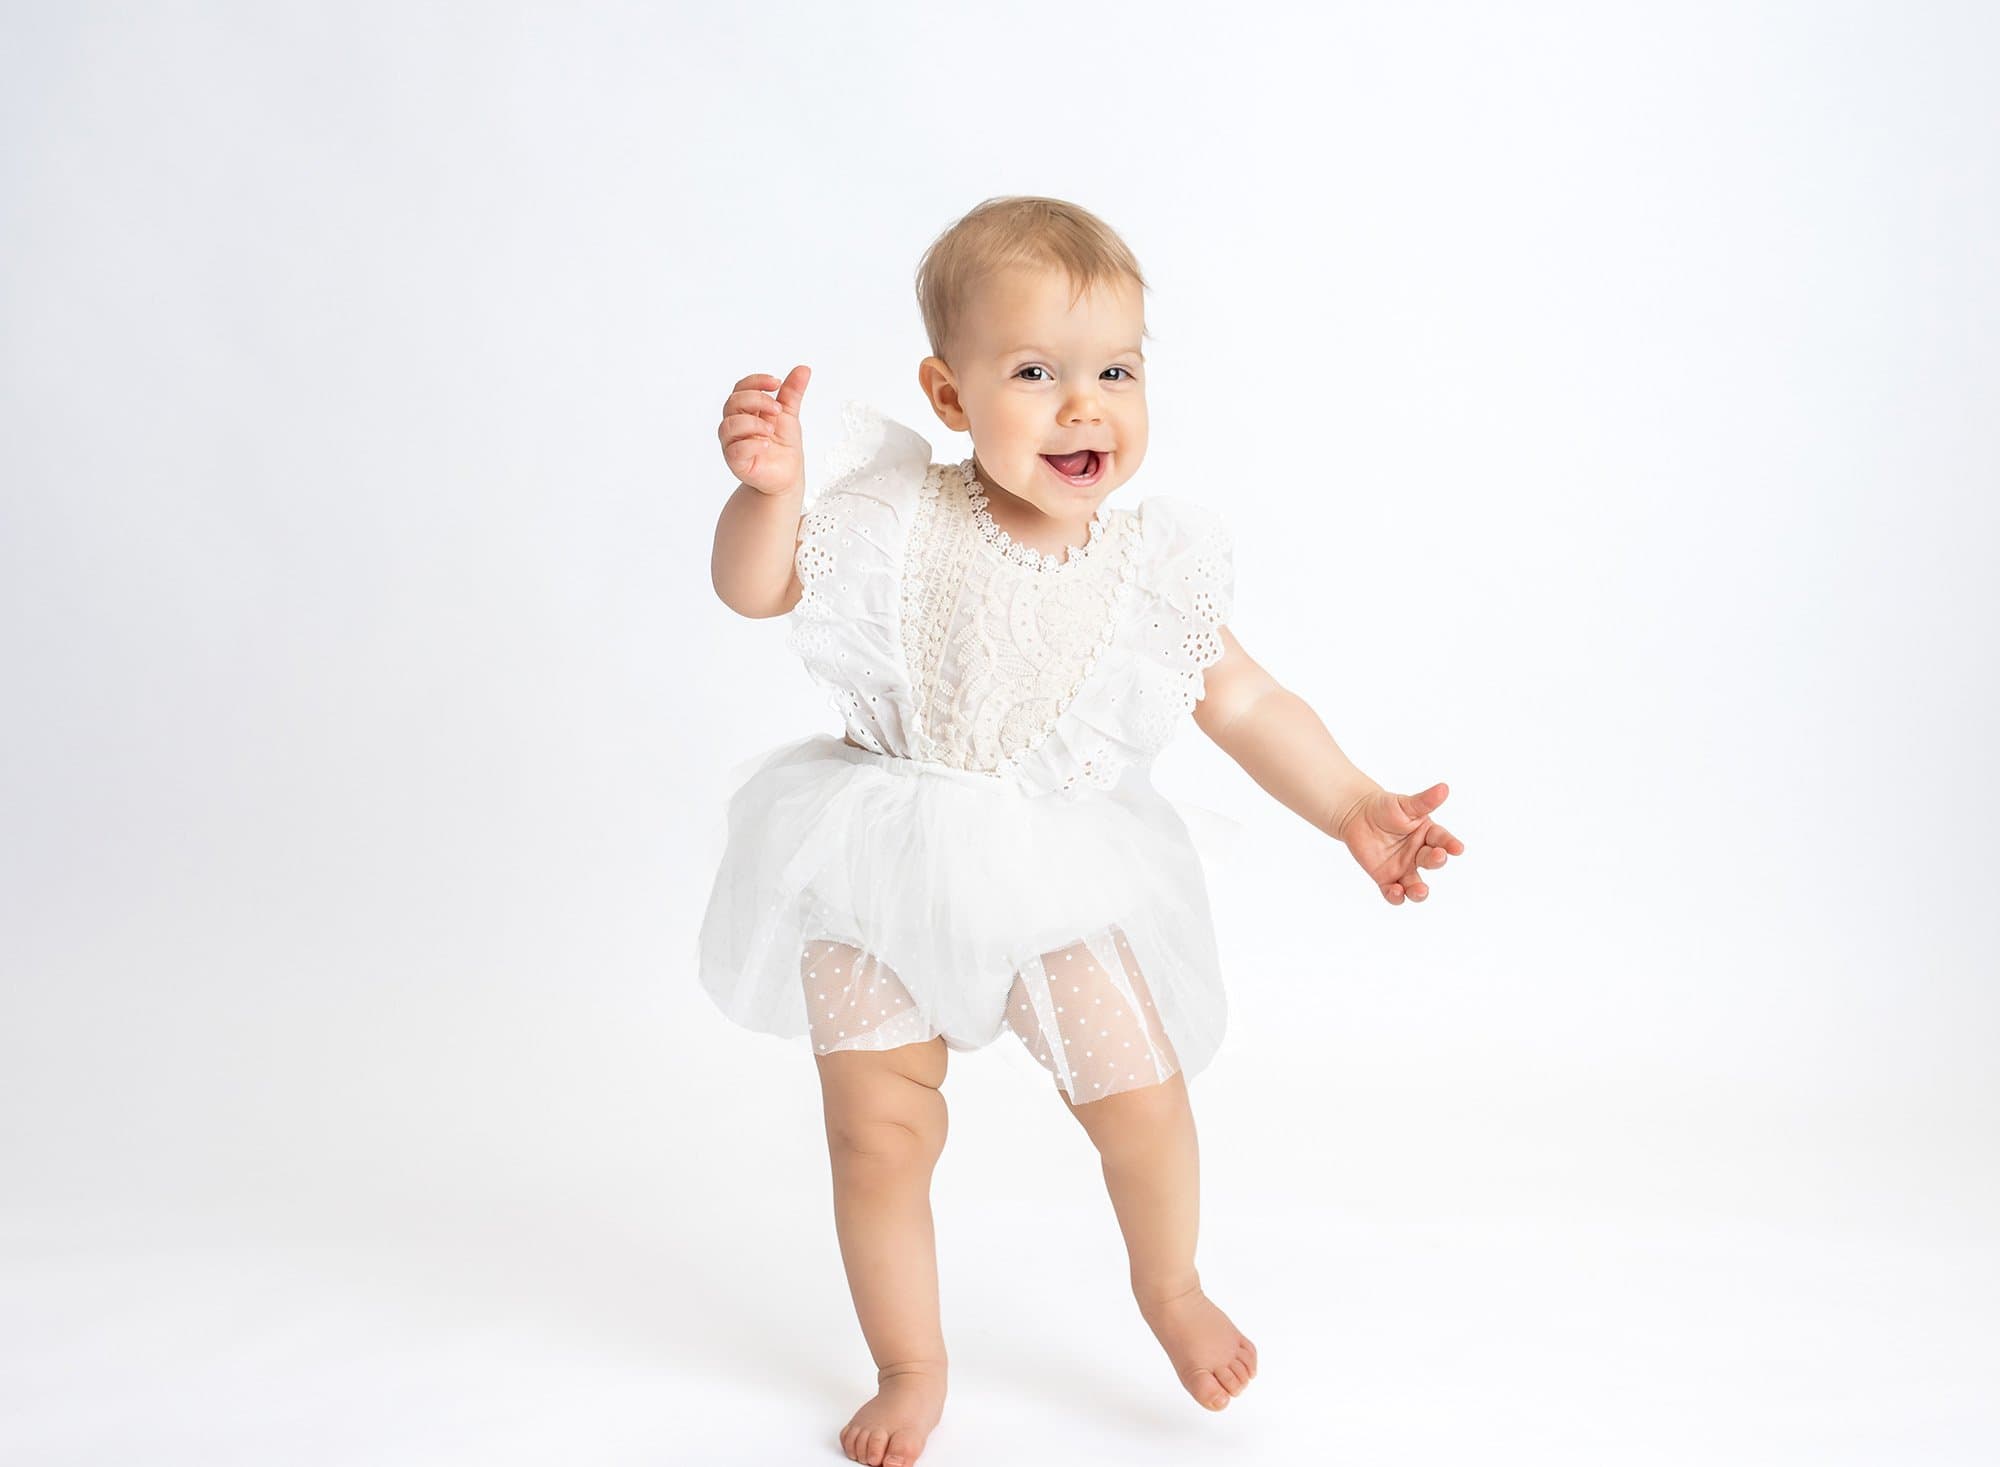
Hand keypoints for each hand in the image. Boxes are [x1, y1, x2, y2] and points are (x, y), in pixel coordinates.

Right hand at [719, 365, 810, 494]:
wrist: (788, 475)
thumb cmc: (783, 445)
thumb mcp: (789, 415)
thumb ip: (792, 392)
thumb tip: (804, 368)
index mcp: (745, 410)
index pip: (741, 388)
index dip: (756, 381)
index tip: (776, 382)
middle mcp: (735, 425)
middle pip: (732, 402)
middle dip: (756, 400)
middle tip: (777, 409)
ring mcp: (733, 444)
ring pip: (729, 425)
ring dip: (752, 423)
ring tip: (771, 429)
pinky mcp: (736, 463)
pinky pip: (735, 450)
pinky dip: (751, 444)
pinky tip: (766, 444)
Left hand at [1335, 784, 1464, 904]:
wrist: (1357, 816)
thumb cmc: (1385, 808)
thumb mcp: (1404, 804)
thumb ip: (1423, 801)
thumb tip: (1443, 788)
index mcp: (1427, 834)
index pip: (1442, 840)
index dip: (1450, 844)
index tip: (1458, 848)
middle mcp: (1419, 853)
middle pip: (1432, 861)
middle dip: (1436, 861)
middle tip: (1437, 856)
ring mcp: (1403, 867)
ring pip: (1416, 885)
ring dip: (1420, 891)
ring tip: (1420, 891)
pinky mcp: (1386, 878)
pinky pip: (1393, 892)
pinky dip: (1396, 896)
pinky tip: (1396, 891)